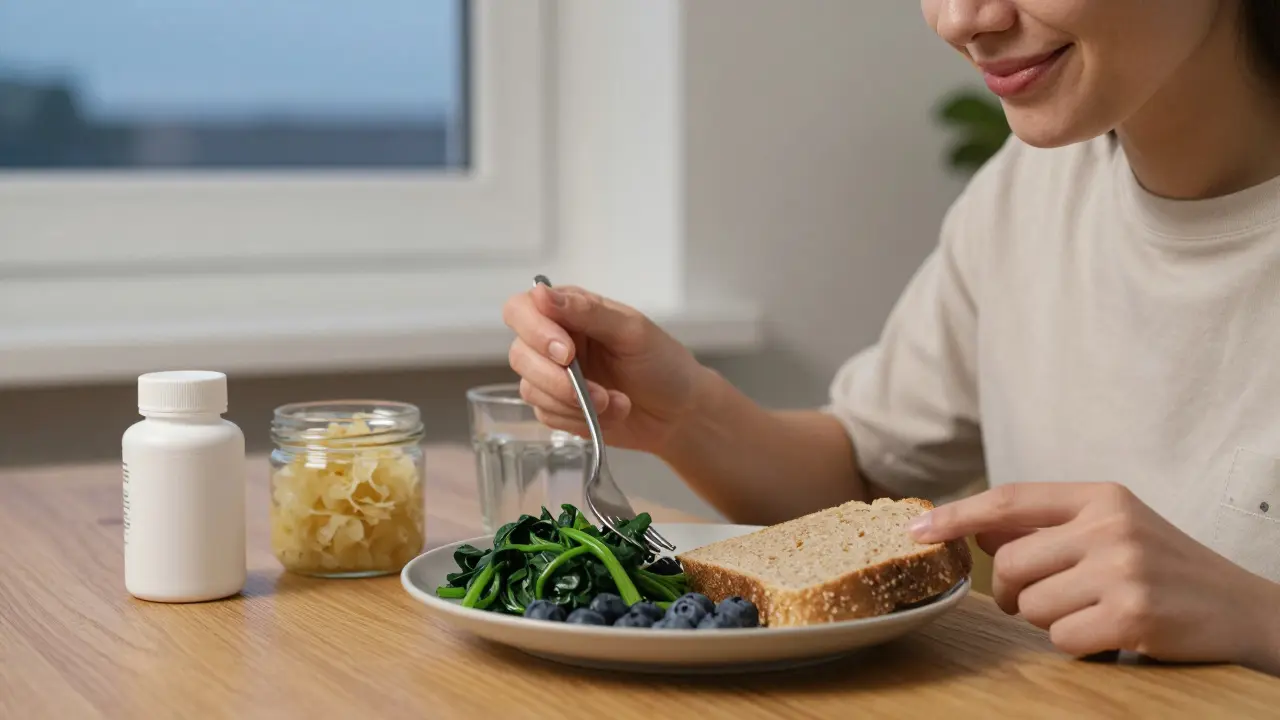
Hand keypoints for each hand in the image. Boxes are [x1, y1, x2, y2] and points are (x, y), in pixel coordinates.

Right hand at [501, 284, 708, 453]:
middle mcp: (554, 340)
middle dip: (556, 379)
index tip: (567, 353)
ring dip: (574, 403)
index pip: (521, 309)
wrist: (679, 413)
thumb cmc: (663, 364)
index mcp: (569, 311)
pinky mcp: (557, 408)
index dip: (535, 331)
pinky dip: (580, 420)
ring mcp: (553, 376)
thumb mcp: (632, 331)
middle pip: (520, 354)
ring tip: (614, 402)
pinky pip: (547, 416)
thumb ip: (587, 311)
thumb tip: (541, 292)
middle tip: (596, 391)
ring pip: (531, 389)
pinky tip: (612, 413)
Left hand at [909, 482, 1279, 671]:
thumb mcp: (1111, 528)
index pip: (1008, 499)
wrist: (1243, 608)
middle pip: (1010, 563)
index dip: (957, 515)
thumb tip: (976, 530)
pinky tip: (1109, 633)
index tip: (918, 528)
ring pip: (1030, 605)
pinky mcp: (1133, 615)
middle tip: (1040, 598)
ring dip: (1048, 620)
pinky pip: (1060, 639)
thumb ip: (1047, 526)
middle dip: (1010, 590)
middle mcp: (1110, 526)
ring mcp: (1122, 570)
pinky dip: (1075, 645)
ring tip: (1090, 611)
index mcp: (1100, 496)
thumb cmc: (1163, 568)